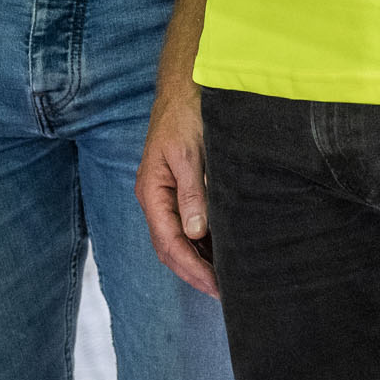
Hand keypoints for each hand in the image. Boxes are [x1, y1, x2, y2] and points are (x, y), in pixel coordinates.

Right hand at [136, 83, 216, 299]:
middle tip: (224, 292)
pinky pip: (189, 224)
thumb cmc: (185, 116)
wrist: (187, 88)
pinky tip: (223, 250)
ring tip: (226, 278)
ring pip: (180, 239)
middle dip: (195, 272)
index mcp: (152, 193)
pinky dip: (204, 242)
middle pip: (171, 248)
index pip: (169, 243)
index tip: (215, 286)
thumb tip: (196, 232)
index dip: (191, 268)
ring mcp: (168, 195)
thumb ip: (192, 193)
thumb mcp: (189, 154)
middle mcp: (156, 198)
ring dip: (199, 260)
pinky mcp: (182, 188)